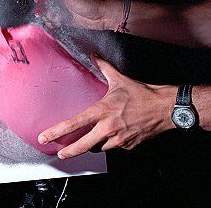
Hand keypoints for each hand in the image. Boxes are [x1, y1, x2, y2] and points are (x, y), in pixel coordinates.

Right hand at [32, 0, 115, 29]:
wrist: (100, 17)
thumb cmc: (88, 3)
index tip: (38, 1)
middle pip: (42, 3)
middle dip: (44, 9)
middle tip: (51, 13)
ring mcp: (61, 8)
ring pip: (46, 13)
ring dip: (48, 17)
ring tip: (57, 19)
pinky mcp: (64, 18)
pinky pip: (52, 21)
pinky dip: (52, 23)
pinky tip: (56, 24)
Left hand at [38, 53, 176, 158]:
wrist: (165, 108)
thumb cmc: (143, 94)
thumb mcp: (120, 80)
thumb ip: (103, 67)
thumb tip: (93, 55)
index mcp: (102, 111)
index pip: (74, 123)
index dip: (56, 132)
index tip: (45, 137)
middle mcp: (108, 127)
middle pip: (82, 145)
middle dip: (69, 152)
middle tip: (59, 154)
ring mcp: (118, 139)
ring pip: (98, 147)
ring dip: (93, 144)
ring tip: (90, 139)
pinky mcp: (127, 146)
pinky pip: (113, 147)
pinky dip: (109, 143)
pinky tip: (112, 134)